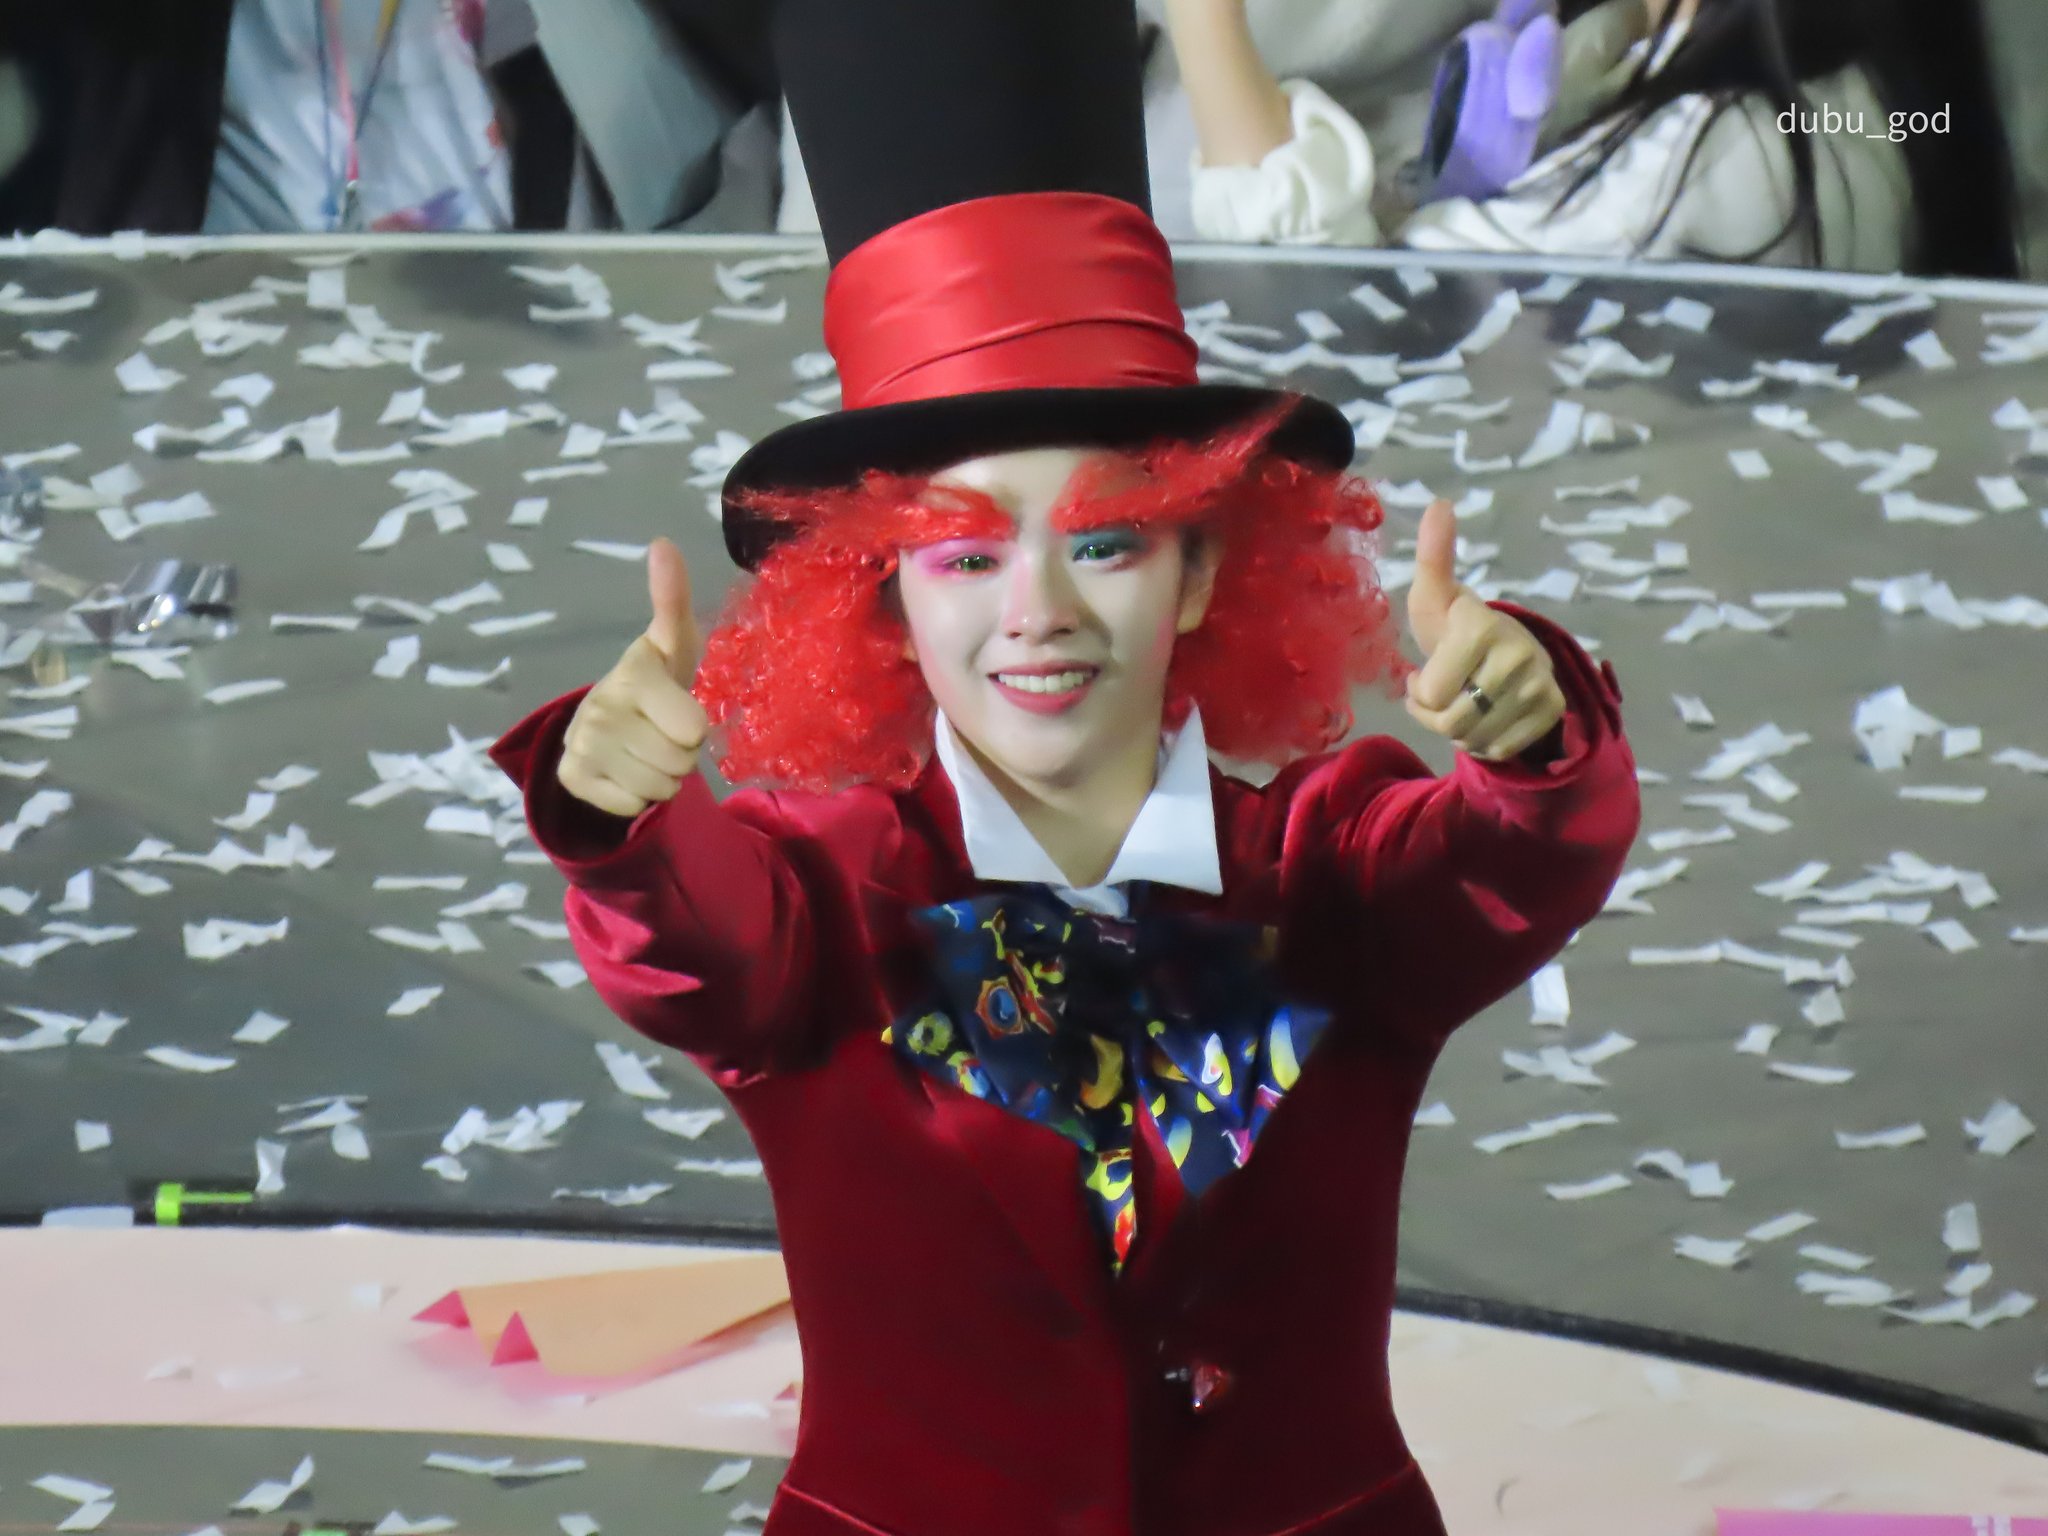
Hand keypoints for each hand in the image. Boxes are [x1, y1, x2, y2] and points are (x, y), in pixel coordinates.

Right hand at [557, 537, 709, 817]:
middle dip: (680, 755)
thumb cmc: (653, 681)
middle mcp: (600, 708)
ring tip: (645, 750)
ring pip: (657, 789)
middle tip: (661, 733)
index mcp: (632, 675)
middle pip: (680, 764)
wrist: (604, 722)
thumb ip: (672, 598)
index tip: (676, 709)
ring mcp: (581, 746)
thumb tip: (663, 542)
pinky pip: (630, 806)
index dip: (694, 727)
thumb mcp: (672, 644)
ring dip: (661, 777)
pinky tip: (623, 769)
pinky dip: (634, 796)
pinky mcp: (571, 778)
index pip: (693, 730)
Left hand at [1403, 500, 1567, 762]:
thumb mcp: (1434, 596)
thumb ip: (1433, 556)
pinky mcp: (1552, 711)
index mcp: (1482, 626)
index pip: (1432, 693)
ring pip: (1474, 738)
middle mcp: (1518, 654)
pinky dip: (1484, 742)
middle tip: (1443, 693)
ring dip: (1458, 730)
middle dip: (1435, 714)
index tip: (1424, 672)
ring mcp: (1540, 684)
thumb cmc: (1456, 627)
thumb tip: (1438, 503)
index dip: (1419, 691)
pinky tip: (1487, 717)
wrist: (1505, 653)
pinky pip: (1498, 749)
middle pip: (1450, 721)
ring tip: (1464, 702)